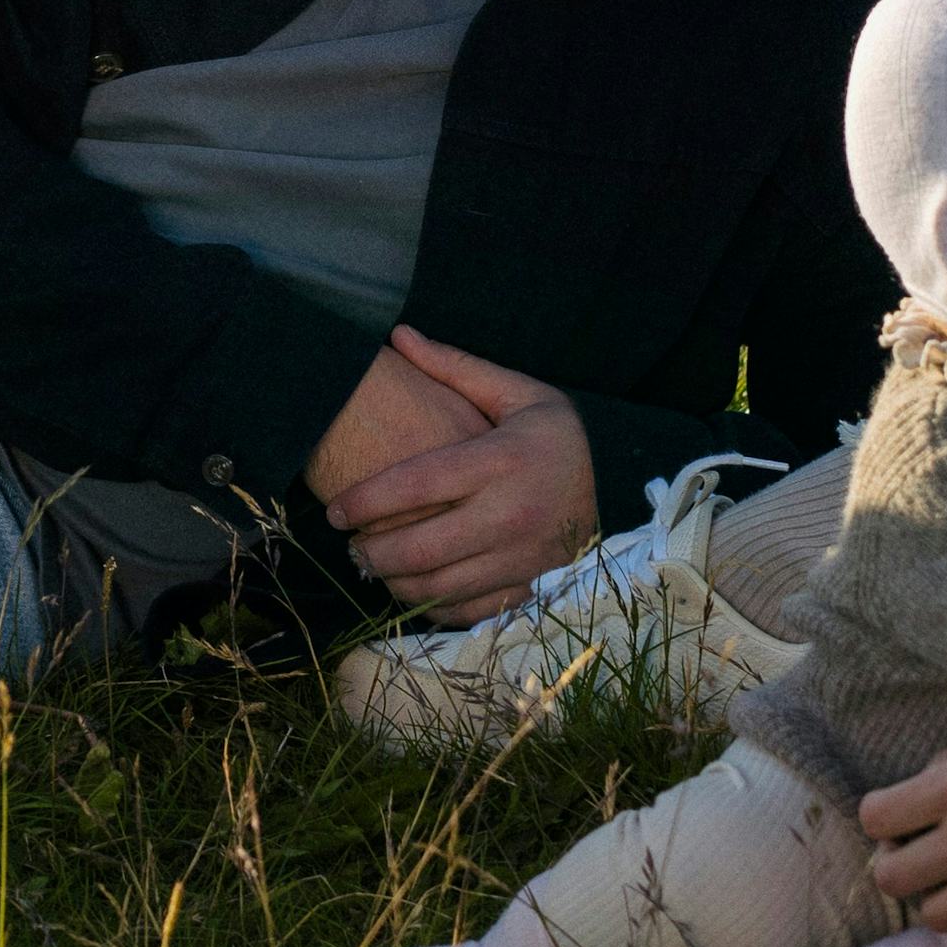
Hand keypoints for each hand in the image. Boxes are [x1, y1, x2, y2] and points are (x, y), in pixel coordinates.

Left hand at [320, 329, 597, 621]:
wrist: (611, 492)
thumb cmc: (552, 440)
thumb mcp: (517, 393)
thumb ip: (456, 368)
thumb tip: (399, 335)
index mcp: (502, 460)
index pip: (417, 485)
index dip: (366, 499)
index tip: (335, 510)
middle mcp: (510, 514)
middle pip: (419, 548)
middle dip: (370, 552)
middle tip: (349, 543)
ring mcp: (519, 560)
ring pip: (435, 587)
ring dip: (391, 581)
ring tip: (371, 563)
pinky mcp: (523, 590)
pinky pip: (461, 610)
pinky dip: (426, 604)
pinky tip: (410, 585)